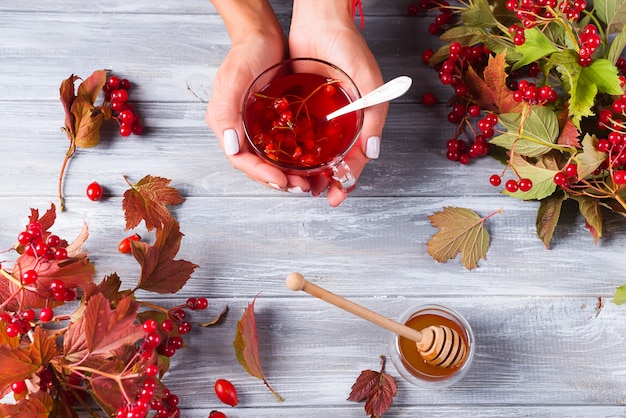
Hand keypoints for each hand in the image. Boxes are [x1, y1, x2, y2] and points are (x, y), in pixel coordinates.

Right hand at [206, 1, 311, 192]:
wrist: (263, 35)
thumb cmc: (246, 54)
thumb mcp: (234, 80)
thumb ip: (226, 113)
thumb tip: (232, 146)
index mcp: (225, 124)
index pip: (240, 160)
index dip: (260, 174)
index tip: (282, 180)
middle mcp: (238, 129)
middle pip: (256, 165)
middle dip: (277, 179)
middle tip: (300, 187)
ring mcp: (255, 126)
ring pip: (270, 159)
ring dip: (286, 173)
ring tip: (306, 181)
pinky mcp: (271, 121)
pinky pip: (281, 146)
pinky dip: (293, 157)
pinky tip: (308, 162)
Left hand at [290, 0, 386, 205]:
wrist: (320, 20)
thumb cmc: (350, 48)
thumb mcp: (369, 83)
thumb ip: (374, 118)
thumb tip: (372, 154)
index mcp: (362, 121)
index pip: (356, 159)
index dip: (347, 180)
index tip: (336, 196)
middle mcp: (341, 122)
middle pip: (334, 161)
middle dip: (325, 181)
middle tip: (313, 194)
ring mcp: (321, 116)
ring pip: (315, 153)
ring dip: (309, 171)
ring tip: (298, 185)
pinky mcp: (302, 106)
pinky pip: (298, 134)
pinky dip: (294, 150)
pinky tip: (284, 161)